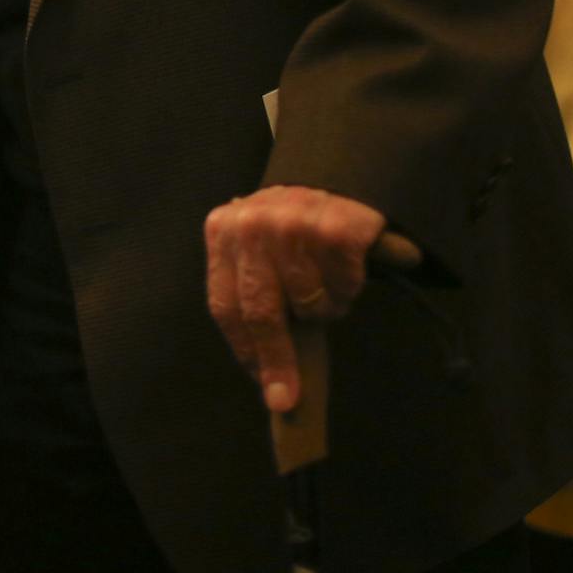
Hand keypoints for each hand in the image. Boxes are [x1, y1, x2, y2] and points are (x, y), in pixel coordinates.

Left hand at [204, 185, 387, 412]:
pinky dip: (350, 286)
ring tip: (326, 286)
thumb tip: (268, 375)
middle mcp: (251, 224)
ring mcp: (292, 223)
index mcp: (223, 231)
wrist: (340, 175)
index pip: (225, 305)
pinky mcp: (335, 228)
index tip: (263, 388)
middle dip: (276, 360)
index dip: (244, 350)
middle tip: (286, 398)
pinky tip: (346, 265)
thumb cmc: (295, 230)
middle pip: (260, 311)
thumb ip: (255, 297)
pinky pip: (343, 285)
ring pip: (309, 303)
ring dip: (324, 309)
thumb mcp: (261, 251)